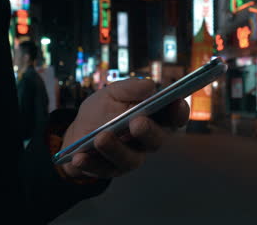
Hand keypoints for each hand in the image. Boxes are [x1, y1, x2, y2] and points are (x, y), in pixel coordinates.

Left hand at [60, 78, 189, 178]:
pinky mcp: (112, 170)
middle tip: (137, 123)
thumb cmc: (102, 111)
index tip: (176, 102)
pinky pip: (103, 169)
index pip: (174, 117)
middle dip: (148, 132)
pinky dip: (91, 163)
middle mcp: (147, 141)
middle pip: (156, 140)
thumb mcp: (112, 93)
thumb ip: (129, 88)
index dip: (179, 111)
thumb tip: (149, 85)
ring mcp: (131, 157)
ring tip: (101, 138)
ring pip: (131, 158)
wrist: (78, 132)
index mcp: (154, 118)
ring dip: (116, 149)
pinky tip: (80, 157)